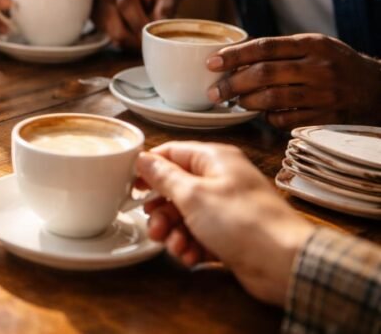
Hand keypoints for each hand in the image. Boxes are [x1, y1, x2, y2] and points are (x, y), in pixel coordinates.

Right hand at [93, 0, 177, 49]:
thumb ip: (166, 7)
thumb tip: (159, 29)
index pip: (126, 5)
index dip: (140, 25)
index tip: (153, 35)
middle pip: (115, 26)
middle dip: (135, 40)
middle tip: (150, 41)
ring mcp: (95, 6)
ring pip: (111, 36)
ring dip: (129, 42)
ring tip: (142, 37)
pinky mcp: (93, 17)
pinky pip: (108, 37)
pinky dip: (122, 41)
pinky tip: (132, 33)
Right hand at [136, 142, 313, 305]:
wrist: (285, 263)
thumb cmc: (244, 222)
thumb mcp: (193, 196)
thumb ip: (164, 177)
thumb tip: (144, 159)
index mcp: (215, 160)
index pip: (172, 153)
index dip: (149, 168)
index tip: (131, 184)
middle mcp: (221, 180)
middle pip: (176, 188)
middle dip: (160, 209)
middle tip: (153, 225)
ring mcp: (226, 208)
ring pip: (185, 215)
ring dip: (173, 231)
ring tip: (173, 244)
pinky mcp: (230, 235)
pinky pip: (199, 235)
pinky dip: (190, 245)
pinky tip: (189, 255)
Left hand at [207, 34, 380, 129]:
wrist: (379, 89)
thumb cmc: (338, 65)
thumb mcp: (317, 47)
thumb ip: (283, 50)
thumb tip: (235, 55)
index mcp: (313, 44)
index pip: (264, 47)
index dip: (234, 55)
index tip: (211, 63)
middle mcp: (319, 67)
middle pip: (263, 74)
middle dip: (232, 84)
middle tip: (214, 92)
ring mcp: (324, 94)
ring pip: (272, 99)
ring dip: (247, 102)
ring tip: (237, 102)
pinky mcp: (327, 118)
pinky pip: (287, 120)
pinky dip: (269, 118)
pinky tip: (264, 114)